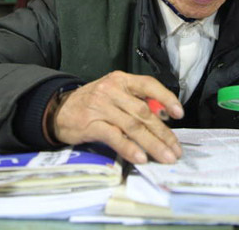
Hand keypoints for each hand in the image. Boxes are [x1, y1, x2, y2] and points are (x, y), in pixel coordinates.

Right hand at [50, 71, 183, 164]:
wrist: (58, 110)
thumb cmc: (92, 103)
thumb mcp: (113, 94)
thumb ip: (134, 102)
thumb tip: (162, 118)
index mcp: (121, 80)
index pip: (148, 84)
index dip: (166, 98)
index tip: (179, 114)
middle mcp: (112, 90)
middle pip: (144, 112)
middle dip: (163, 133)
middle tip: (175, 149)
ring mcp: (101, 107)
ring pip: (133, 126)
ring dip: (152, 144)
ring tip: (165, 157)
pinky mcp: (90, 124)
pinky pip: (114, 137)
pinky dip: (129, 148)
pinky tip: (140, 158)